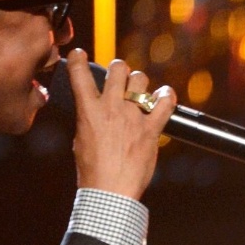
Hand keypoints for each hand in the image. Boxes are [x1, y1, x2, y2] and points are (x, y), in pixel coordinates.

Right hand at [67, 50, 175, 199]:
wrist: (111, 191)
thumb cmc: (93, 170)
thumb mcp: (81, 140)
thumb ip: (88, 119)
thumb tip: (94, 110)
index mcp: (88, 111)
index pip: (80, 75)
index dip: (77, 59)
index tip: (78, 54)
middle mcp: (112, 108)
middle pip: (119, 69)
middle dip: (119, 69)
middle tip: (120, 78)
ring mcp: (133, 117)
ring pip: (140, 79)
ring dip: (140, 82)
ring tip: (139, 91)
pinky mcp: (152, 129)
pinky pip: (165, 103)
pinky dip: (166, 96)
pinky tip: (164, 96)